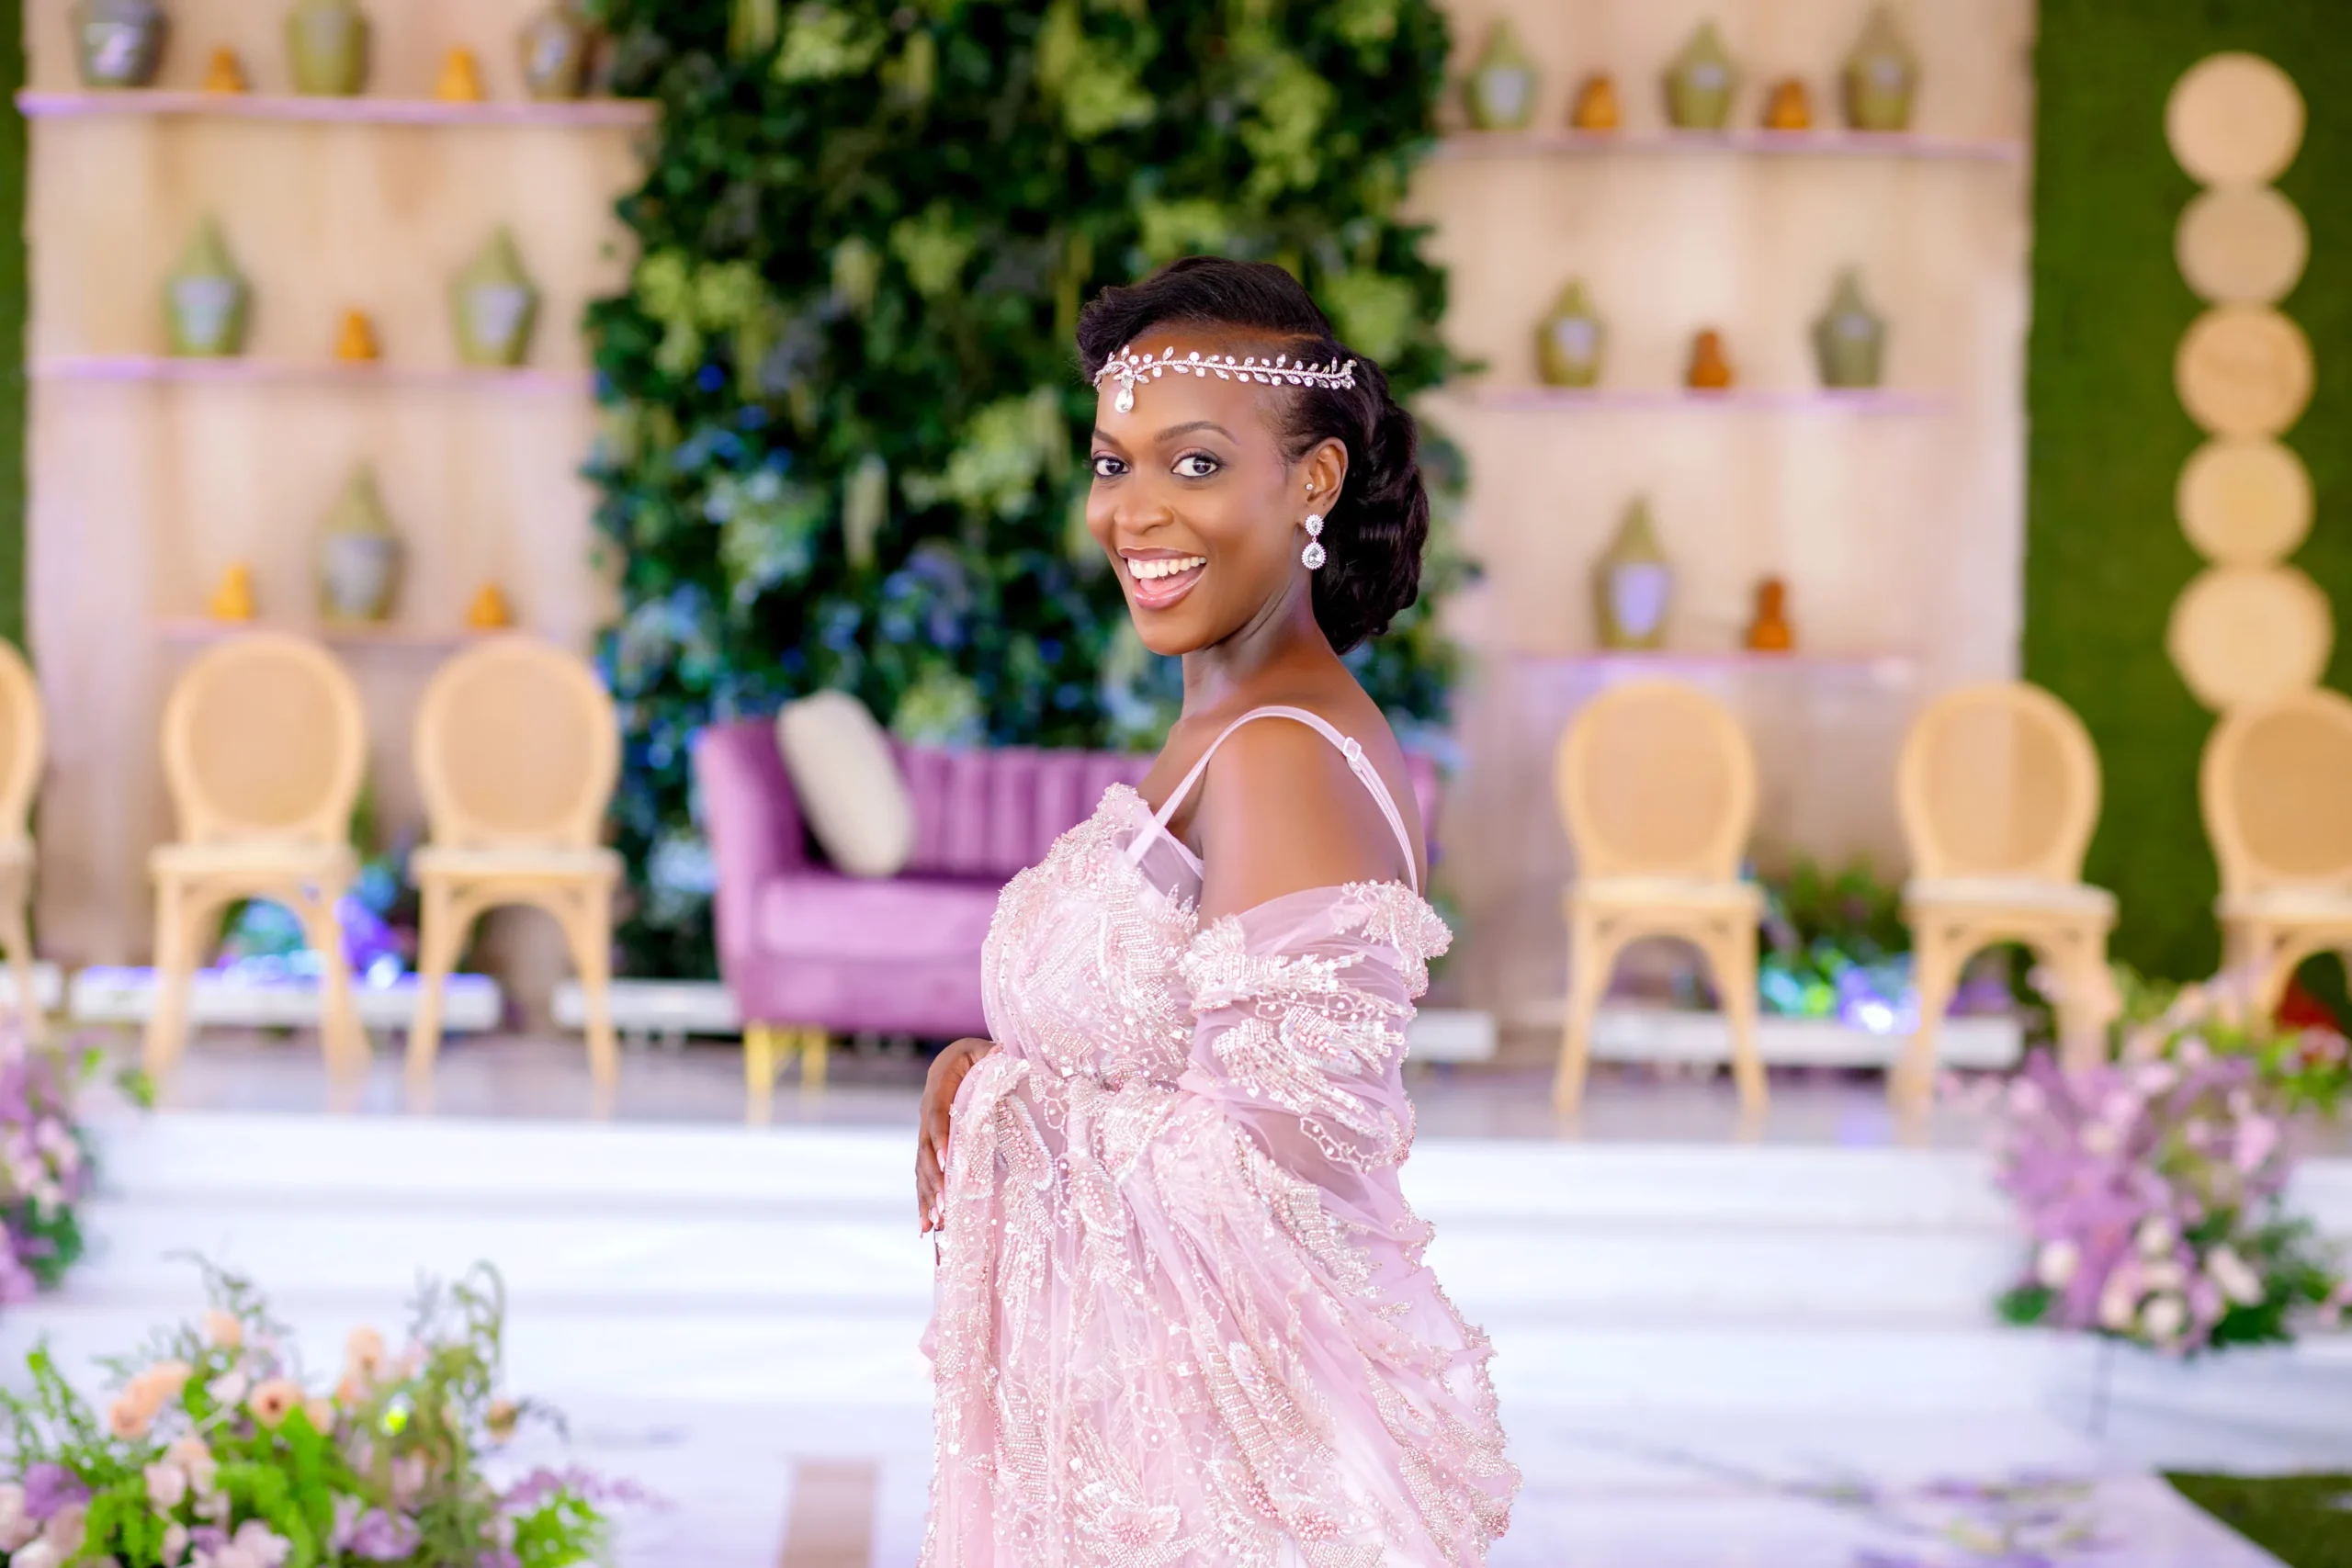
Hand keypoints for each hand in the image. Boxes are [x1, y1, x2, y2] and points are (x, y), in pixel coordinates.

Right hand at [917, 1038, 994, 1234]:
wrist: (955, 1061)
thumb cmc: (975, 1055)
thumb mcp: (982, 1049)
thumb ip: (991, 1053)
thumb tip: (1003, 1051)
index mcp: (938, 1088)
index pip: (937, 1116)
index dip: (940, 1138)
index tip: (946, 1161)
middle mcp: (926, 1113)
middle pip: (925, 1150)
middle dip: (933, 1179)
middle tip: (944, 1204)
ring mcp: (926, 1133)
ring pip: (922, 1169)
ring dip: (927, 1196)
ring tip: (935, 1223)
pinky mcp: (931, 1150)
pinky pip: (924, 1177)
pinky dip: (925, 1201)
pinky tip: (928, 1229)